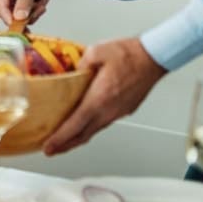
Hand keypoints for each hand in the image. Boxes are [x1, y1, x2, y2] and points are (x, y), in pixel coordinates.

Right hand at [0, 0, 54, 25]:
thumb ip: (24, 1)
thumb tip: (18, 17)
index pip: (1, 8)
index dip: (11, 19)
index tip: (22, 27)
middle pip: (11, 16)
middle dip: (28, 13)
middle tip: (40, 5)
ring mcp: (9, 2)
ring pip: (20, 19)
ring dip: (35, 12)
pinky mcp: (17, 6)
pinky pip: (26, 18)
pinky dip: (36, 11)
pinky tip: (40, 0)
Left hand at [43, 38, 166, 155]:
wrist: (154, 57)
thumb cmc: (129, 54)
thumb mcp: (96, 51)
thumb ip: (79, 64)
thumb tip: (70, 72)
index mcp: (99, 98)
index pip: (75, 125)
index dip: (60, 138)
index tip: (48, 147)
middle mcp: (109, 110)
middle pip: (83, 135)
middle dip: (65, 145)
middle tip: (51, 149)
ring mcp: (118, 112)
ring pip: (94, 130)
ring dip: (78, 137)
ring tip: (65, 139)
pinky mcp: (125, 109)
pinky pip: (104, 122)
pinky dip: (91, 126)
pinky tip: (85, 122)